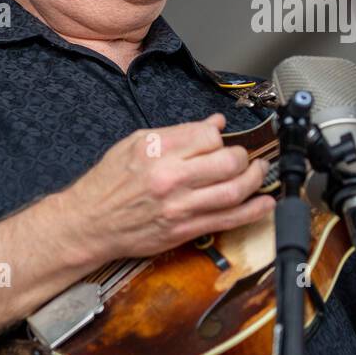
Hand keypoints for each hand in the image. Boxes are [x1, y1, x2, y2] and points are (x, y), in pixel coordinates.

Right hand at [57, 113, 275, 263]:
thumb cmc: (108, 182)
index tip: (218, 139)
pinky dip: (253, 211)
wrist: (88, 223)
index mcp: (156, 150)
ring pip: (234, 190)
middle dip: (243, 156)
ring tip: (259, 172)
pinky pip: (228, 220)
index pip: (207, 135)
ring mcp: (179, 206)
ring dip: (255, 179)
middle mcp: (170, 177)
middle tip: (243, 156)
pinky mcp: (184, 230)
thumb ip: (178, 133)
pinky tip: (266, 202)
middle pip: (227, 161)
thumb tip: (214, 124)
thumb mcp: (135, 143)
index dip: (218, 136)